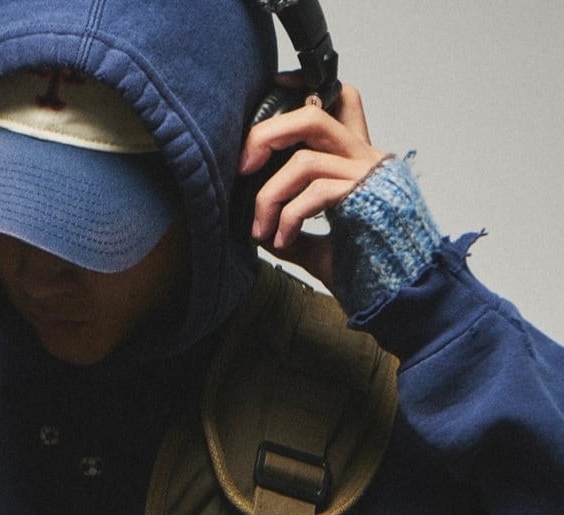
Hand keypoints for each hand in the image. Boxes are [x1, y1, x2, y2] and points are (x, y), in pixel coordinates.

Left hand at [238, 77, 387, 289]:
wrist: (399, 297)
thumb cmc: (365, 273)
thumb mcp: (316, 246)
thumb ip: (291, 228)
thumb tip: (255, 224)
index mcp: (358, 161)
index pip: (339, 101)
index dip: (301, 90)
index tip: (265, 104)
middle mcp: (367, 158)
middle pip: (313, 113)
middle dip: (267, 135)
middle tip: (243, 166)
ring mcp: (370, 174)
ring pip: (303, 160)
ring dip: (268, 197)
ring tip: (260, 231)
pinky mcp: (368, 196)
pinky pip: (314, 193)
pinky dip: (288, 218)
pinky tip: (282, 241)